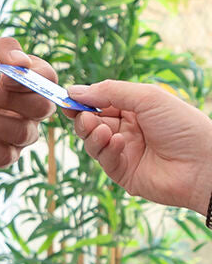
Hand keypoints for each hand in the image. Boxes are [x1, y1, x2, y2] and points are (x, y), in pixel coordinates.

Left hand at [0, 36, 55, 168]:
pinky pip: (6, 155)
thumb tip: (21, 60)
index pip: (48, 79)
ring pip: (23, 133)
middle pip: (43, 108)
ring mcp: (21, 131)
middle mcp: (32, 107)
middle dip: (10, 100)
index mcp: (32, 80)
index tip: (5, 77)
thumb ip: (2, 48)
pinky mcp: (5, 152)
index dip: (30, 79)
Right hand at [67, 79, 211, 212]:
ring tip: (103, 131)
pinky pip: (102, 158)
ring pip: (91, 140)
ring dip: (91, 133)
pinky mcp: (122, 172)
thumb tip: (74, 91)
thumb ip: (109, 91)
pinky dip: (105, 148)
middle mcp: (127, 129)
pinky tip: (118, 143)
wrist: (203, 165)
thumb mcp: (146, 97)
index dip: (82, 101)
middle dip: (82, 117)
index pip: (99, 103)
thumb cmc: (182, 126)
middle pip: (89, 122)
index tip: (66, 98)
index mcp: (134, 110)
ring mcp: (123, 151)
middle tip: (83, 116)